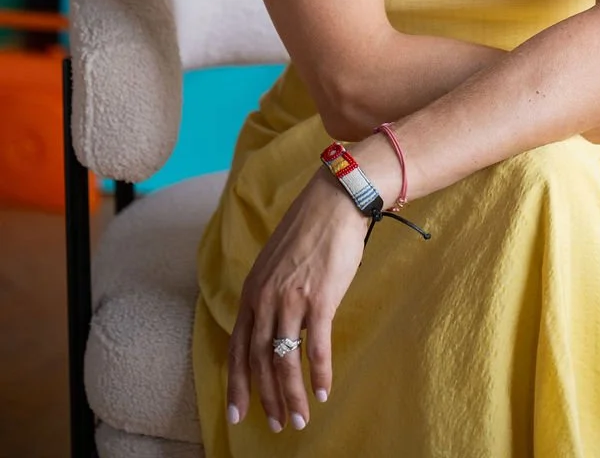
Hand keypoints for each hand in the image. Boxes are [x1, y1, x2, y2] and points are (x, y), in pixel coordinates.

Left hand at [226, 166, 365, 432]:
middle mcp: (266, 298)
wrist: (335, 201)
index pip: (238, 346)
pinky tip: (323, 392)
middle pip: (259, 360)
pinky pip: (316, 347)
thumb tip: (273, 324)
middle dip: (265, 398)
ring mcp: (291, 299)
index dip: (237, 382)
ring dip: (291, 395)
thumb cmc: (310, 229)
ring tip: (298, 419)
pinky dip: (318, 374)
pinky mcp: (320, 298)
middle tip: (274, 424)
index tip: (238, 411)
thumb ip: (270, 293)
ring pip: (284, 360)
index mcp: (253, 290)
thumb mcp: (276, 262)